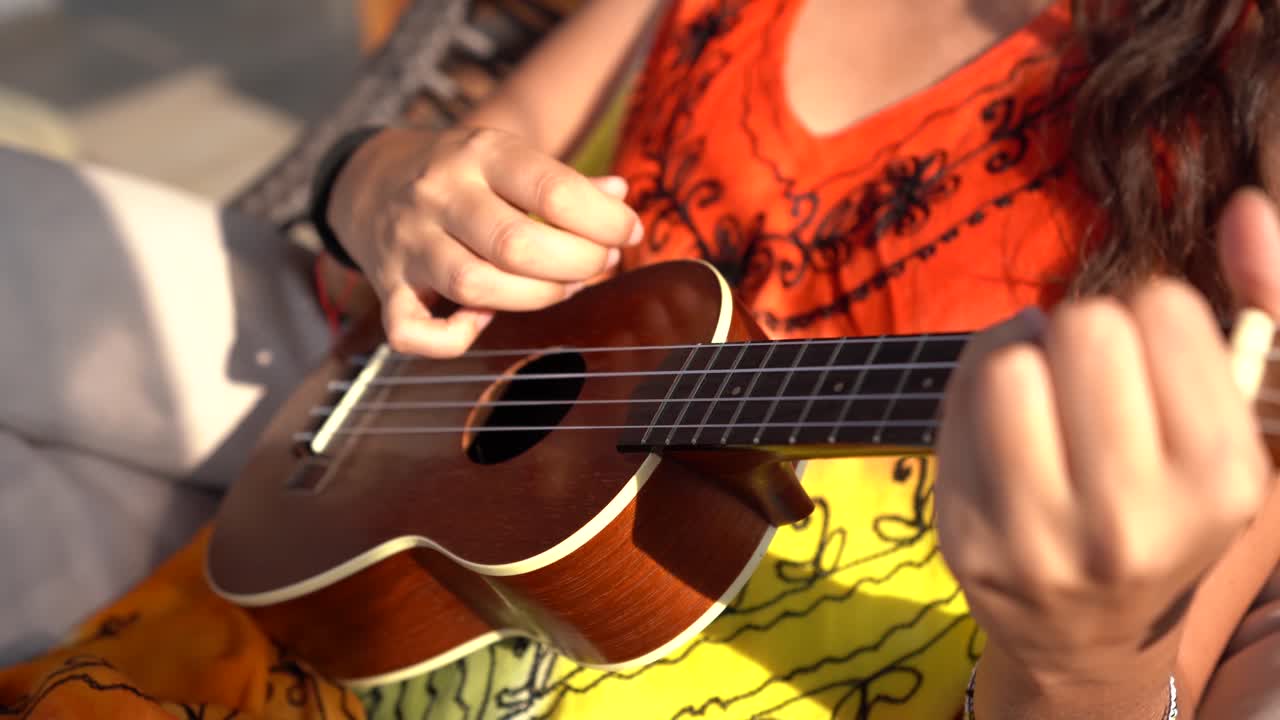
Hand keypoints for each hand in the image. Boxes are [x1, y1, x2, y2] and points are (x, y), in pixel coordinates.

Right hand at [327, 126, 643, 357]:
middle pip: (516, 244)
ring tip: (561, 287)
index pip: (551, 189)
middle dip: (577, 264)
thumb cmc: (462, 176)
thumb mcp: (510, 158)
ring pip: (474, 285)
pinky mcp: (387, 287)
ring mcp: (409, 243)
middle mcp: (439, 195)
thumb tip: (621, 200)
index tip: (628, 233)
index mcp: (479, 154)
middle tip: (599, 264)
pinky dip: (450, 340)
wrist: (371, 179)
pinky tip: (481, 321)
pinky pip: (410, 331)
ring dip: (534, 298)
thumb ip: (566, 183)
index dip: (604, 221)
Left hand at [934, 192, 1277, 697]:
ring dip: (1022, 356)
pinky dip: (975, 390)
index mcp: (1220, 483)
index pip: (1162, 308)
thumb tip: (1246, 207)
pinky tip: (1000, 426)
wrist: (1084, 632)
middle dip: (1085, 330)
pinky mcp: (964, 537)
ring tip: (1041, 392)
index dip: (1148, 313)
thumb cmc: (1160, 504)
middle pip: (1083, 326)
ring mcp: (1038, 537)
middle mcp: (1132, 520)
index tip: (1146, 356)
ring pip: (1008, 361)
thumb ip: (1257, 309)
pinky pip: (954, 404)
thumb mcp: (1229, 422)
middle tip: (1087, 373)